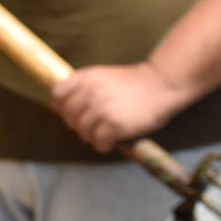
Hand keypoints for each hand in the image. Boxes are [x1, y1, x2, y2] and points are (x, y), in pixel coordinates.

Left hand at [51, 61, 190, 152]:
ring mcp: (101, 109)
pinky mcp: (114, 125)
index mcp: (86, 77)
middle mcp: (90, 92)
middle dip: (80, 125)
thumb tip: (65, 108)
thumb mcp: (105, 75)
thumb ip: (85, 86)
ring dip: (93, 136)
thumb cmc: (135, 82)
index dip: (64, 108)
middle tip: (96, 125)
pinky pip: (98, 143)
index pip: (58, 96)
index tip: (76, 113)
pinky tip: (114, 139)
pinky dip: (104, 145)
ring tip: (106, 132)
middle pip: (69, 118)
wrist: (162, 84)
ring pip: (83, 133)